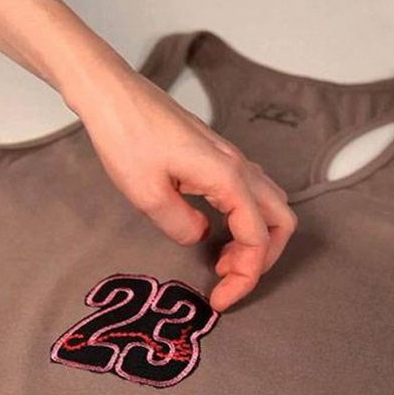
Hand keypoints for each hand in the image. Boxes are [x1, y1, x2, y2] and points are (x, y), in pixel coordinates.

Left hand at [68, 72, 297, 311]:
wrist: (113, 94)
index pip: (257, 238)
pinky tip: (212, 229)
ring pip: (267, 204)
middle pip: (280, 219)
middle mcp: (237, 166)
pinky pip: (246, 191)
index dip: (245, 277)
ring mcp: (228, 157)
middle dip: (262, 258)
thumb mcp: (147, 194)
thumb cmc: (126, 137)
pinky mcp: (213, 155)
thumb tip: (199, 236)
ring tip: (220, 259)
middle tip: (228, 279)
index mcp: (228, 177)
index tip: (218, 300)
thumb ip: (181, 226)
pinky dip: (242, 218)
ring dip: (254, 237)